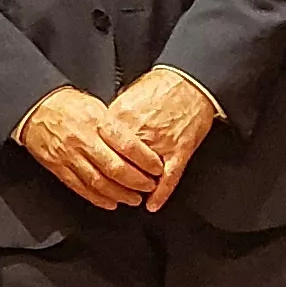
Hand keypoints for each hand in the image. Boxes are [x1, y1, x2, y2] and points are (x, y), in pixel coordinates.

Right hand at [15, 83, 171, 212]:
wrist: (34, 108)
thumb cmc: (66, 105)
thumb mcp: (95, 105)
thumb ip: (115, 126)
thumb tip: (137, 145)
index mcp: (96, 121)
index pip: (127, 145)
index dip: (146, 160)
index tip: (157, 168)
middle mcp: (83, 140)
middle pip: (116, 168)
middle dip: (137, 181)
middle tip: (149, 186)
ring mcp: (69, 156)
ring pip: (99, 182)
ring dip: (120, 194)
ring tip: (133, 199)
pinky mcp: (58, 167)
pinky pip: (80, 187)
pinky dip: (98, 198)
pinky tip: (110, 202)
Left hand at [102, 68, 220, 209]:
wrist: (189, 81)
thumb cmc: (159, 87)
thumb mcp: (127, 96)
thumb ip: (114, 118)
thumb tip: (101, 133)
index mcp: (121, 116)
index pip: (103, 146)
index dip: (99, 162)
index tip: (96, 170)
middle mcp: (138, 130)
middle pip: (119, 163)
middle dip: (116, 180)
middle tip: (114, 189)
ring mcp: (160, 142)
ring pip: (142, 174)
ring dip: (137, 188)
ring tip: (133, 195)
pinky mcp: (180, 149)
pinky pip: (169, 177)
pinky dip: (161, 194)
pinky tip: (153, 204)